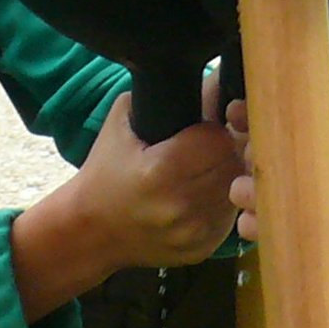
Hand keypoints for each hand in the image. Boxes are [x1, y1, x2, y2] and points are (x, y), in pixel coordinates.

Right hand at [11, 93, 242, 320]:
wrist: (90, 232)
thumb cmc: (105, 171)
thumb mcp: (124, 123)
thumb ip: (167, 96)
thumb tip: (216, 78)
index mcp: (159, 172)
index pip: (218, 139)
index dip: (216, 127)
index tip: (208, 125)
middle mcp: (180, 206)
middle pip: (233, 164)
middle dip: (229, 148)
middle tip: (214, 143)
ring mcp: (193, 232)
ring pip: (238, 190)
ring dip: (230, 175)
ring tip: (207, 167)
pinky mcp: (202, 249)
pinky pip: (231, 216)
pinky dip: (223, 201)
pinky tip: (204, 193)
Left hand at [229, 126, 328, 287]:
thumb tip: (314, 122)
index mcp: (309, 146)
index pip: (260, 134)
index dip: (263, 139)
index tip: (272, 144)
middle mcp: (289, 177)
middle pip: (247, 165)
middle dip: (259, 168)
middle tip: (282, 175)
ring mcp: (284, 214)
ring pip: (242, 200)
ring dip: (255, 199)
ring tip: (280, 202)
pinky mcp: (288, 245)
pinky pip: (256, 234)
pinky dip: (264, 228)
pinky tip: (286, 225)